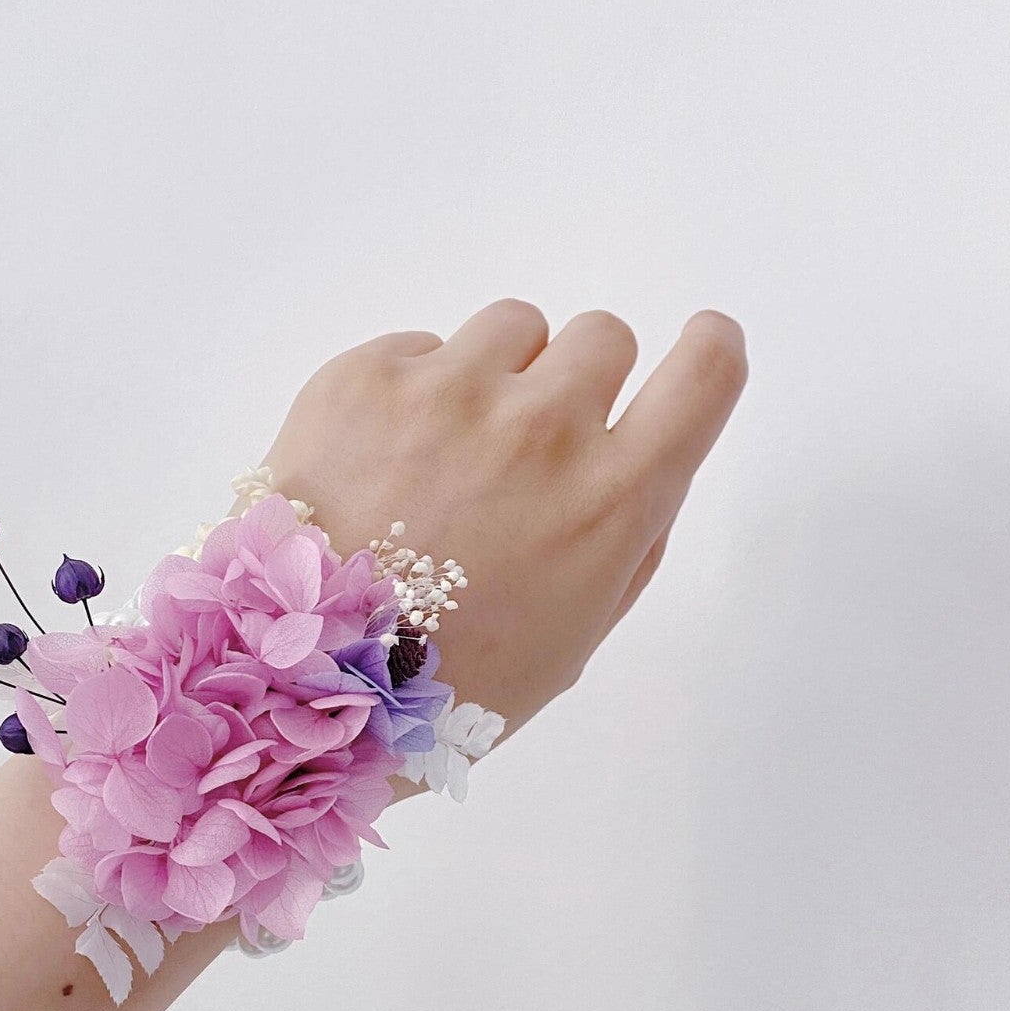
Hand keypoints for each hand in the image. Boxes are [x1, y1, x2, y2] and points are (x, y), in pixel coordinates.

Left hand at [263, 301, 748, 734]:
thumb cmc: (454, 681)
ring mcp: (450, 392)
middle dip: (580, 380)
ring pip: (514, 326)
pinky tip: (380, 463)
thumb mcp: (577, 632)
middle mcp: (542, 426)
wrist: (299, 683)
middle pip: (604, 336)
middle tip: (530, 444)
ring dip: (498, 375)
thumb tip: (638, 459)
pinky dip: (413, 392)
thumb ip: (628, 535)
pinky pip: (421, 347)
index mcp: (612, 498)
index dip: (710, 350)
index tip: (700, 347)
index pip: (705, 374)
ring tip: (446, 453)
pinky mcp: (366, 375)